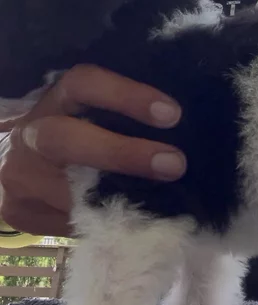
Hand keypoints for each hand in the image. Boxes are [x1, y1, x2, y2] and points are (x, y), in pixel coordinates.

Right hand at [0, 65, 184, 237]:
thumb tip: (192, 133)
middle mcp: (33, 132)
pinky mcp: (18, 208)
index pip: (85, 83)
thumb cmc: (86, 135)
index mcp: (59, 99)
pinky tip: (131, 221)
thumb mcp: (100, 117)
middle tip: (173, 165)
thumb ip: (130, 121)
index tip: (173, 115)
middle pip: (65, 138)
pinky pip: (66, 219)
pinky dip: (104, 221)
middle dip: (123, 153)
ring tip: (162, 205)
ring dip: (119, 198)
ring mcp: (19, 173)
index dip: (127, 96)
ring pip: (68, 188)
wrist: (29, 168)